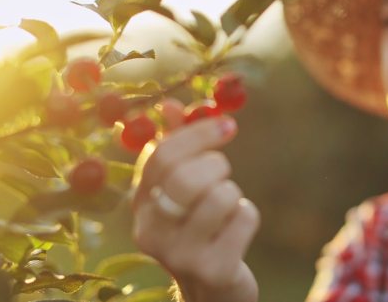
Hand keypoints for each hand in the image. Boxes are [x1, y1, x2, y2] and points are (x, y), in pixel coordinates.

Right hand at [131, 98, 259, 301]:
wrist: (209, 290)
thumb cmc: (198, 228)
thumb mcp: (180, 191)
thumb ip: (177, 147)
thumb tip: (170, 104)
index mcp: (140, 204)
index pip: (162, 154)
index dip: (198, 133)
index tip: (227, 125)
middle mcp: (150, 232)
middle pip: (186, 177)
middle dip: (216, 165)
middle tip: (224, 172)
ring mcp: (180, 255)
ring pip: (220, 196)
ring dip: (233, 193)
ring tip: (226, 207)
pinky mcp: (214, 270)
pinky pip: (244, 217)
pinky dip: (247, 215)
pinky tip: (236, 229)